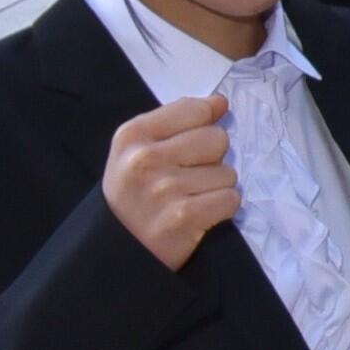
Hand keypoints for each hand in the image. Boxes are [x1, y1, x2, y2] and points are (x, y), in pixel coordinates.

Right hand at [101, 94, 237, 270]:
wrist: (119, 247)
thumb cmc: (134, 192)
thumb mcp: (138, 149)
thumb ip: (178, 120)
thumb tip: (220, 102)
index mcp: (133, 135)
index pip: (195, 110)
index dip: (203, 125)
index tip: (191, 143)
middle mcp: (146, 158)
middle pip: (217, 139)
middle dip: (211, 158)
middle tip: (188, 176)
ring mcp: (165, 188)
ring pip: (227, 172)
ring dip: (216, 187)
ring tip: (190, 198)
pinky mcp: (184, 217)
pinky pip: (231, 199)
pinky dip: (222, 207)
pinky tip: (199, 213)